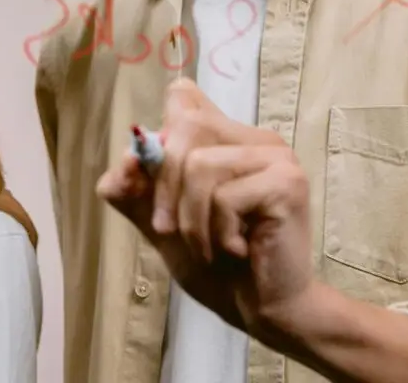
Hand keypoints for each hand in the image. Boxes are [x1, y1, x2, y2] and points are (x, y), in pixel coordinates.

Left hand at [98, 79, 315, 335]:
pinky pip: (225, 196)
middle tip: (168, 230)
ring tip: (209, 247)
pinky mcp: (287, 182)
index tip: (146, 182)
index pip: (184, 97)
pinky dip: (216, 233)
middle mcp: (256, 139)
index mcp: (229, 139)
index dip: (157, 136)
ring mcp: (276, 157)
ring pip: (201, 164)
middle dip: (164, 186)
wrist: (264, 310)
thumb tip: (120, 164)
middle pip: (186, 126)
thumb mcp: (163, 226)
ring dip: (191, 220)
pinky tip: (238, 250)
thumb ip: (136, 193)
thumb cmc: (220, 268)